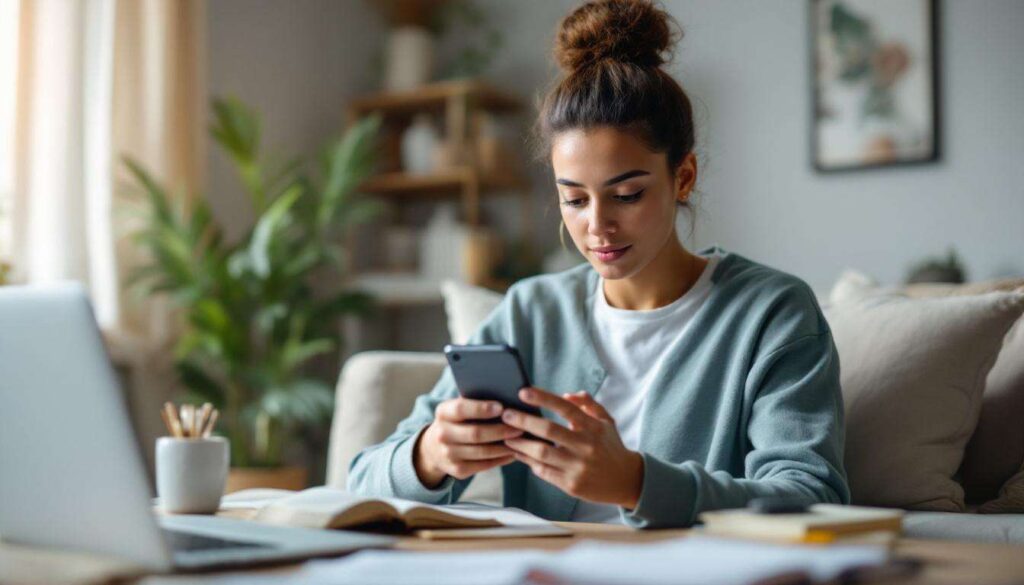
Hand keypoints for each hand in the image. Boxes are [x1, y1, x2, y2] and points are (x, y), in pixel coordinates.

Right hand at [414, 397, 523, 487]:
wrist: (434, 448)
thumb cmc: (456, 421)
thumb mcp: (458, 409)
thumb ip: (475, 402)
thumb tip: (506, 400)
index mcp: (443, 413)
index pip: (461, 409)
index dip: (481, 408)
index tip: (501, 407)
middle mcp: (442, 434)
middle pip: (475, 433)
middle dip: (500, 430)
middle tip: (519, 427)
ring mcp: (448, 454)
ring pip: (482, 451)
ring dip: (504, 446)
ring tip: (520, 440)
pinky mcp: (457, 470)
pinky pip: (483, 465)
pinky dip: (501, 459)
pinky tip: (512, 453)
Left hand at [501, 388, 643, 509]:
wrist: (626, 480)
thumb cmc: (611, 446)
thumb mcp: (606, 421)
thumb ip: (588, 404)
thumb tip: (566, 394)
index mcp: (592, 427)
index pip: (565, 408)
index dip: (543, 398)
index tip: (523, 392)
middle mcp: (585, 446)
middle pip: (549, 430)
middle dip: (524, 421)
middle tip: (506, 414)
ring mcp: (577, 467)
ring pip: (542, 453)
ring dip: (521, 444)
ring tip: (506, 436)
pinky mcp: (571, 484)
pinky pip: (543, 471)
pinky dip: (528, 461)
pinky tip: (519, 453)